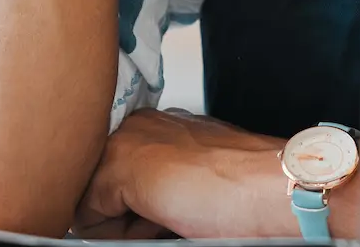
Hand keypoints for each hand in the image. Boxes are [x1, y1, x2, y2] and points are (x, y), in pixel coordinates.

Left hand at [73, 109, 291, 239]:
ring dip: (121, 225)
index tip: (168, 216)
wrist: (274, 187)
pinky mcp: (119, 164)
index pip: (118, 176)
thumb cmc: (250, 191)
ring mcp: (127, 140)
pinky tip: (161, 220)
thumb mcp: (194, 184)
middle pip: (99, 187)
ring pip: (89, 202)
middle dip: (121, 215)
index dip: (134, 209)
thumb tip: (130, 216)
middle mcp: (141, 126)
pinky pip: (85, 216)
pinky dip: (115, 233)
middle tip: (170, 219)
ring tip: (171, 219)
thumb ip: (163, 186)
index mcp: (162, 127)